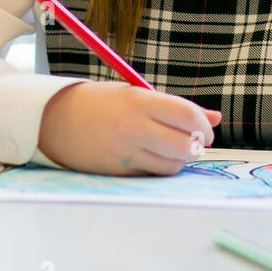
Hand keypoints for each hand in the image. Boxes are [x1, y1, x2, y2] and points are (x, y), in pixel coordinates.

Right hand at [37, 80, 221, 176]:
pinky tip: (152, 157)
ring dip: (179, 160)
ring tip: (170, 149)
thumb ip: (176, 108)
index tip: (205, 129)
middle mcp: (134, 127)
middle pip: (185, 146)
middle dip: (197, 147)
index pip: (187, 116)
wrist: (55, 120)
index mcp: (140, 101)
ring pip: (172, 166)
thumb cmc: (101, 103)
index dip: (204, 126)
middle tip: (194, 143)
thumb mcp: (137, 95)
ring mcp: (126, 152)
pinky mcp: (119, 172)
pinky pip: (153, 175)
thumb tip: (216, 118)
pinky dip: (160, 168)